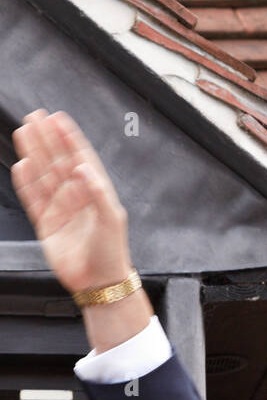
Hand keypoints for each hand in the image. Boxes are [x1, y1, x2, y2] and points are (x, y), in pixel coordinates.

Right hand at [10, 108, 132, 295]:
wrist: (100, 283)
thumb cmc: (112, 252)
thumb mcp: (112, 218)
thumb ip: (98, 191)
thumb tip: (82, 167)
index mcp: (94, 192)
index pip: (80, 158)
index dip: (69, 138)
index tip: (58, 118)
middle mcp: (76, 197)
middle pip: (57, 161)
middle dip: (47, 139)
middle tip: (36, 117)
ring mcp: (60, 209)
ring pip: (43, 175)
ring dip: (34, 154)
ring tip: (24, 131)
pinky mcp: (46, 224)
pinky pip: (33, 199)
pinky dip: (26, 183)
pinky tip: (21, 165)